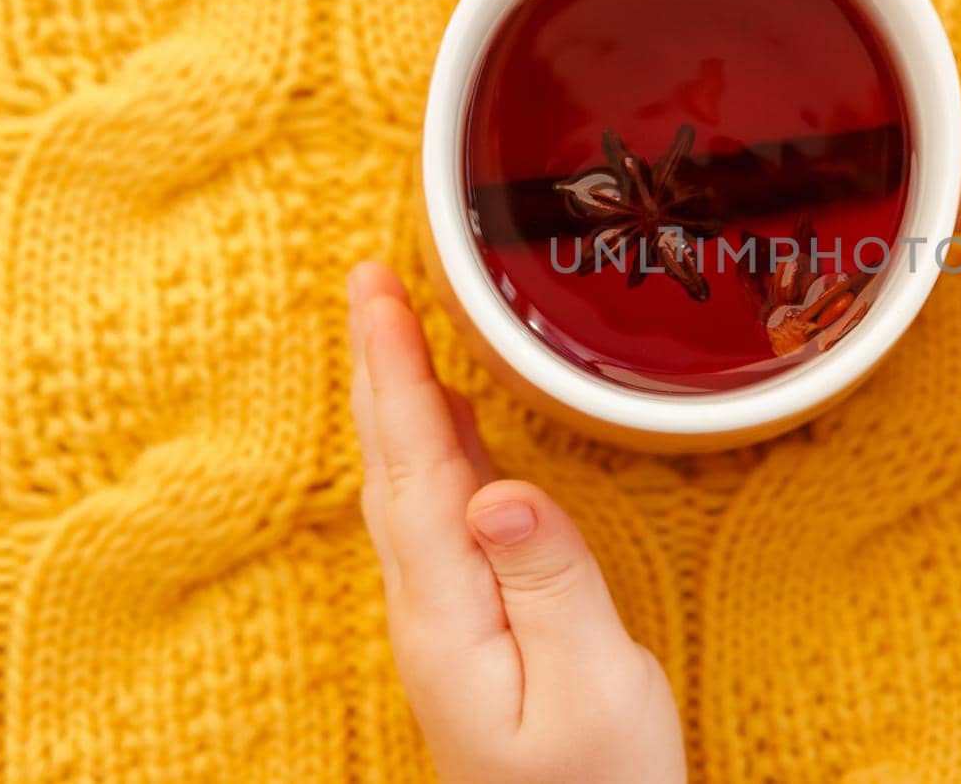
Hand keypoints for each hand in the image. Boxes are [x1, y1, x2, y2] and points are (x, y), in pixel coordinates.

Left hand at [346, 263, 684, 783]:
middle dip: (377, 364)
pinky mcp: (473, 626)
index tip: (374, 289)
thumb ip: (550, 578)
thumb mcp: (593, 681)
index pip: (411, 465)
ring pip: (407, 484)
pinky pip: (438, 513)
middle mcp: (430, 608)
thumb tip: (497, 485)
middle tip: (368, 280)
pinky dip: (432, 449)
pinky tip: (445, 427)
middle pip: (391, 462)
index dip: (392, 370)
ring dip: (395, 400)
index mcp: (450, 612)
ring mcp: (445, 619)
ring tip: (394, 331)